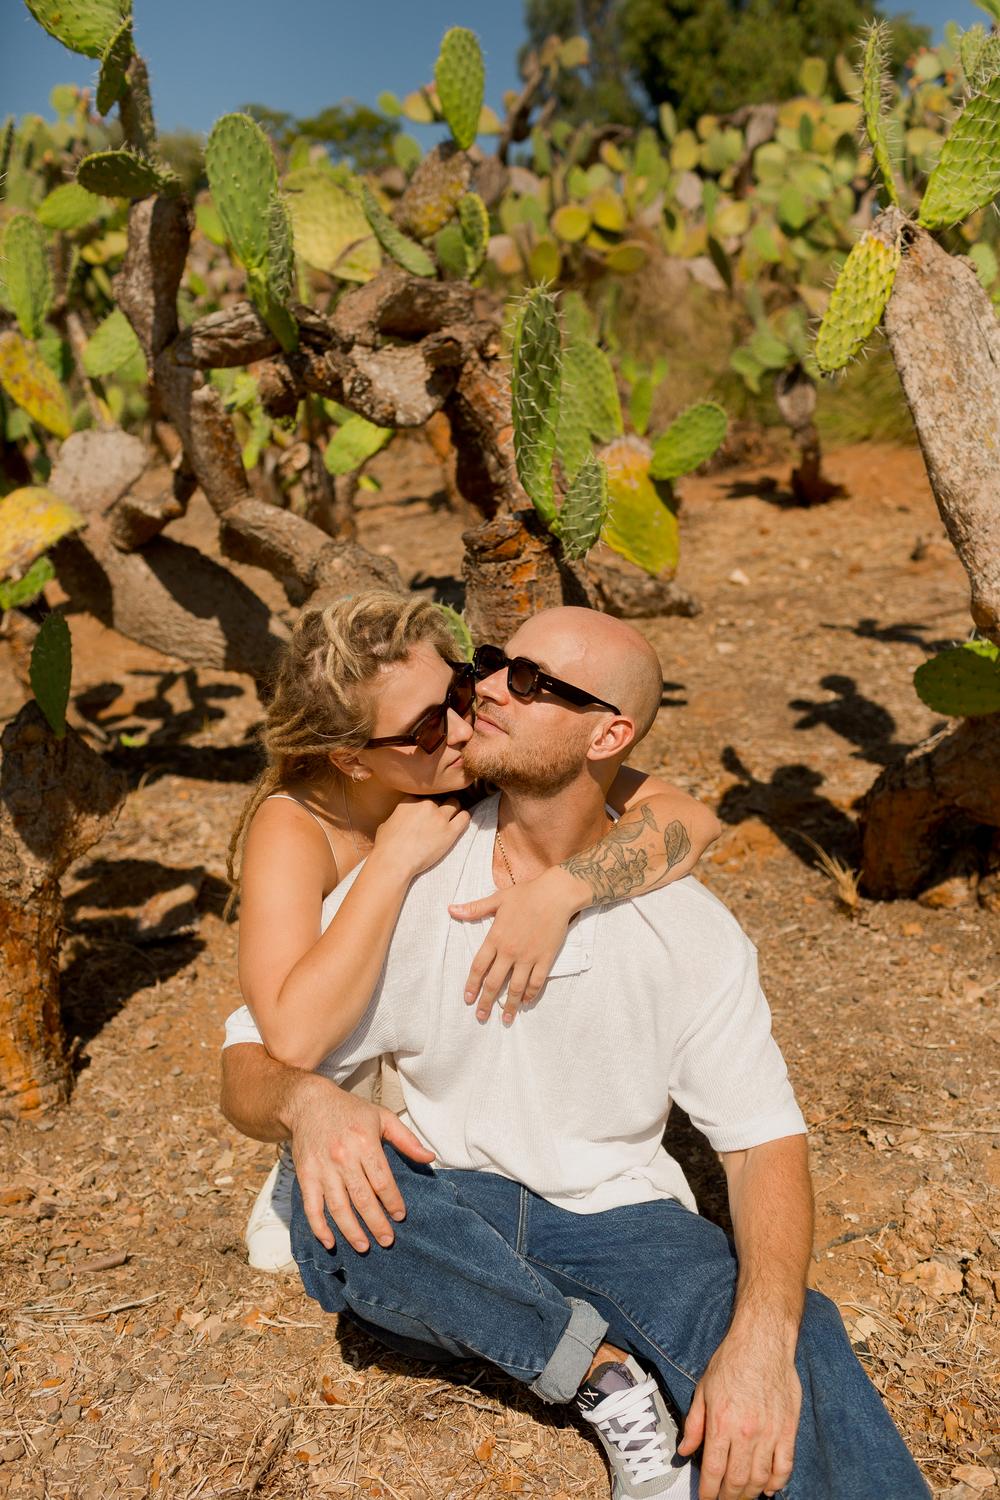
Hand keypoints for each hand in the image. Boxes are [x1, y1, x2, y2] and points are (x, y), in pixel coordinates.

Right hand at [287, 1073, 434, 1253]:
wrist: (309, 1103)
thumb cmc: (350, 1111)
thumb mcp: (382, 1117)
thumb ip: (407, 1139)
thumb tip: (430, 1157)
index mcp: (364, 1142)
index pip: (382, 1181)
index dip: (393, 1202)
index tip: (400, 1216)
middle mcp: (343, 1157)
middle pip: (362, 1199)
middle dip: (376, 1223)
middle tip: (387, 1240)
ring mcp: (322, 1168)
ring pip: (338, 1207)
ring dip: (351, 1231)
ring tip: (364, 1247)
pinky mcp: (305, 1176)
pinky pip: (312, 1207)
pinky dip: (319, 1227)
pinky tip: (330, 1241)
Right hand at [372, 796, 469, 880]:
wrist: (394, 862)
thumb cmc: (386, 846)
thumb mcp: (386, 824)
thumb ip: (397, 816)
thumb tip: (398, 819)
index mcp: (410, 800)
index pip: (424, 794)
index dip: (426, 804)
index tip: (426, 812)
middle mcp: (426, 804)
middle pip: (440, 798)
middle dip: (439, 806)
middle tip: (438, 817)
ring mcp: (439, 817)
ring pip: (454, 803)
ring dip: (453, 809)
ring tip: (451, 818)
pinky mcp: (450, 831)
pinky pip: (464, 817)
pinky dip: (464, 818)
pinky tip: (460, 822)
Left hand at [449, 867, 581, 1023]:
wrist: (555, 894)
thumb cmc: (526, 894)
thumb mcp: (497, 899)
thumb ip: (474, 908)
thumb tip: (451, 909)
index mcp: (496, 938)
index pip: (479, 967)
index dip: (472, 985)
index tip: (468, 999)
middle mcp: (510, 951)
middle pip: (494, 982)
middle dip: (486, 1002)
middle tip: (481, 1017)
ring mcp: (528, 957)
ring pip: (515, 987)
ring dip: (509, 1005)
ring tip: (505, 1019)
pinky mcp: (545, 958)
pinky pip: (536, 981)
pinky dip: (530, 994)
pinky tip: (525, 1001)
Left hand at [677, 1326, 800, 1499]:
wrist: (763, 1341)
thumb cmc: (730, 1361)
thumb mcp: (703, 1389)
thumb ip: (694, 1424)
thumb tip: (685, 1450)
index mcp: (721, 1423)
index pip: (713, 1471)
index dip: (709, 1493)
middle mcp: (746, 1433)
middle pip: (737, 1481)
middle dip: (728, 1498)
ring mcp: (770, 1433)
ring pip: (760, 1479)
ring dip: (750, 1494)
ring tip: (742, 1497)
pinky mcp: (788, 1430)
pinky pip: (784, 1466)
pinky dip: (777, 1483)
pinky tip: (769, 1489)